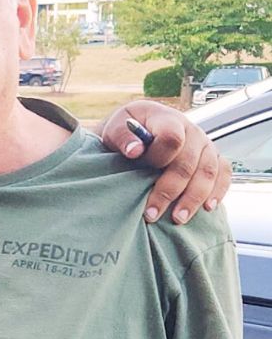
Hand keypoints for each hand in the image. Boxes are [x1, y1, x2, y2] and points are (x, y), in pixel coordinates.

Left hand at [100, 100, 230, 224]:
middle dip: (170, 190)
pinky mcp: (213, 158)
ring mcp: (205, 145)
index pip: (172, 138)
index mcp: (167, 119)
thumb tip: (135, 150)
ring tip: (177, 219)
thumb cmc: (126, 133)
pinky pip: (224, 174)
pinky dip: (218, 191)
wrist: (137, 132)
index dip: (158, 157)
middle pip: (188, 162)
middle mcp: (191, 131)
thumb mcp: (115, 129)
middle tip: (152, 213)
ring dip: (193, 198)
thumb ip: (122, 137)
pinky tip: (207, 208)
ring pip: (207, 172)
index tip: (140, 170)